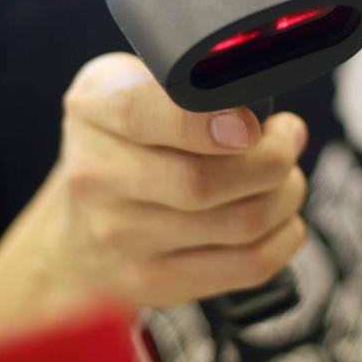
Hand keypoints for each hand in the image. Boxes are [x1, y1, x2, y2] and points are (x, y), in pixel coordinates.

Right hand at [0, 53, 307, 361]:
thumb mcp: (131, 86)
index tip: (250, 124)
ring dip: (285, 195)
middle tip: (286, 140)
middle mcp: (94, 178)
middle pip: (202, 181)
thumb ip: (181, 80)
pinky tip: (283, 218)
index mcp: (92, 110)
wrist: (75, 229)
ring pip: (238, 223)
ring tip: (285, 176)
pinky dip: (283, 238)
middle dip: (271, 158)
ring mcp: (120, 239)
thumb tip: (261, 90)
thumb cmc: (123, 141)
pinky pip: (247, 266)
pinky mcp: (154, 282)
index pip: (139, 113)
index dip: (205, 122)